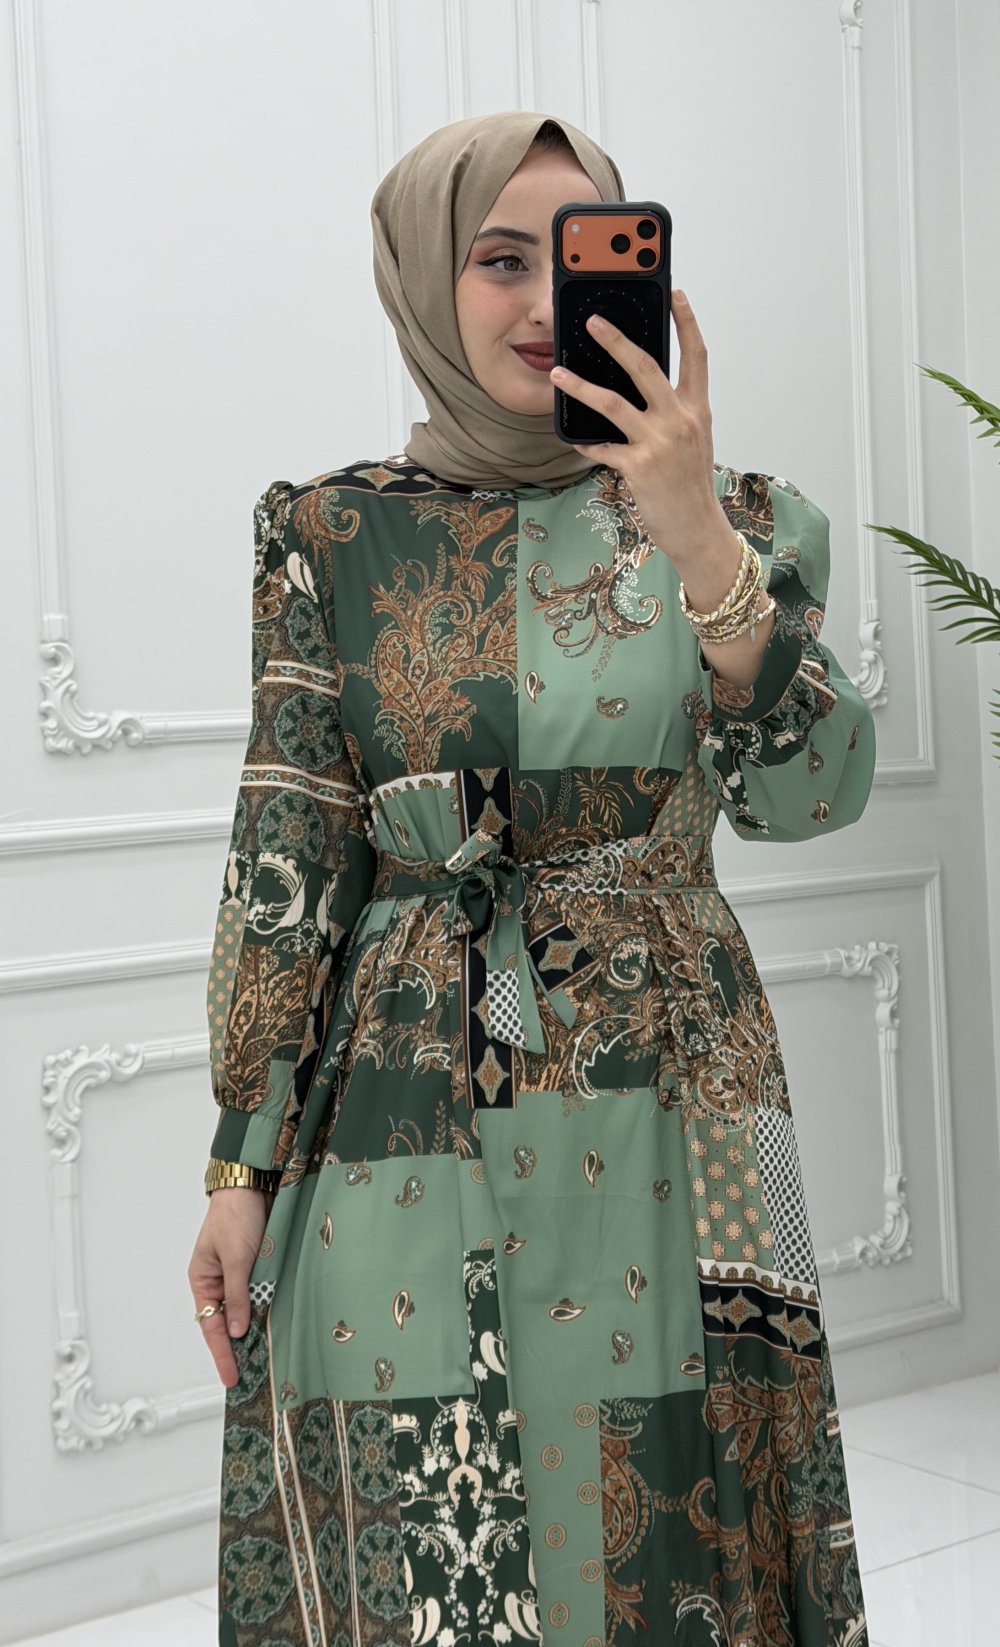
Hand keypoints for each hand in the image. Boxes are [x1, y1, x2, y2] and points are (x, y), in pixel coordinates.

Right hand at [188, 1189, 270, 1386]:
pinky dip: (269, 1309)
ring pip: (249, 1310)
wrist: (254, 1182)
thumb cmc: (235, 1216)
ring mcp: (243, 1274)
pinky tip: (280, 1325)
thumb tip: (236, 1330)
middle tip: (253, 1377)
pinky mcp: (262, 1266)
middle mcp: (221, 1281)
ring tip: (269, 1358)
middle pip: (229, 1322)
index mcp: (204, 1280)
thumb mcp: (235, 1257)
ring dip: (257, 1329)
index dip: (222, 1354)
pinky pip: (264, 1294)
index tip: (231, 1378)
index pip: (212, 1326)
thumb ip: (238, 1294)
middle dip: (239, 1348)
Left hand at [549, 289, 732, 571]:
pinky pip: (602, 448)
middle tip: (592, 321)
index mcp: (697, 409)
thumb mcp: (693, 440)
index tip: (676, 294)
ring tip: (557, 374)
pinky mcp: (638, 467)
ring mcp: (658, 443)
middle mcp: (680, 420)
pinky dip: (585, 443)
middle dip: (616, 339)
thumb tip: (644, 389)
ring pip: (612, 402)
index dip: (687, 322)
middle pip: (645, 366)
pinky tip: (573, 439)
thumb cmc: (692, 485)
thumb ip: (674, 412)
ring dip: (580, 386)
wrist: (698, 528)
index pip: (696, 355)